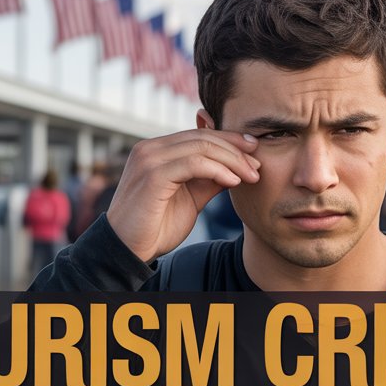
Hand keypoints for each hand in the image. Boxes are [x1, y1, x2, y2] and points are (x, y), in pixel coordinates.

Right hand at [106, 129, 260, 262]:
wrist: (128, 250)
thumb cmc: (156, 226)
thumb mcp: (191, 198)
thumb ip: (209, 180)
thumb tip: (237, 168)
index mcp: (158, 150)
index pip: (199, 135)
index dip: (230, 141)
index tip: (255, 153)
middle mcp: (150, 148)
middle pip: (203, 137)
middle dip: (236, 150)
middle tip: (257, 166)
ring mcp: (149, 159)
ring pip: (200, 147)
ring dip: (232, 160)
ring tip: (251, 176)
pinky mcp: (152, 175)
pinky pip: (193, 164)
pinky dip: (218, 170)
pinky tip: (233, 181)